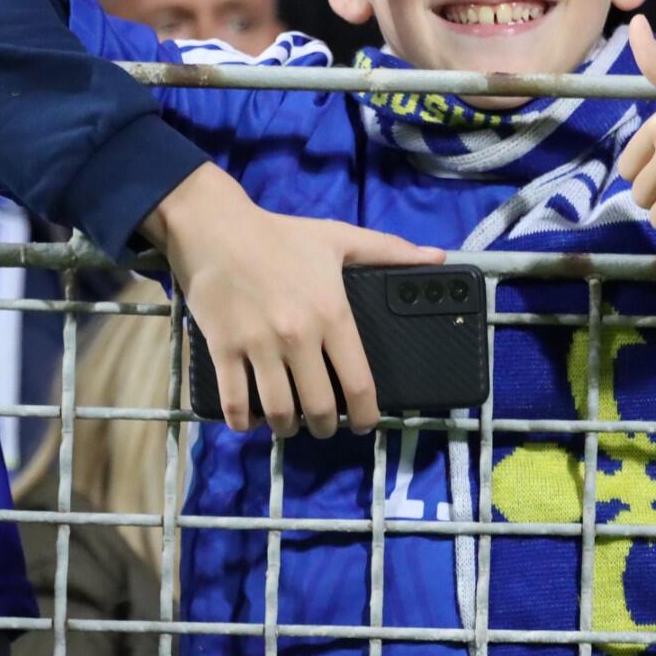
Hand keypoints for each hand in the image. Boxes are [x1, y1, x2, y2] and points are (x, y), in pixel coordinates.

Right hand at [141, 163, 443, 437]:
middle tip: (324, 425)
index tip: (364, 424)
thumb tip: (438, 258)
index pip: (358, 383)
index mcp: (331, 314)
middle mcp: (298, 337)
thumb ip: (390, 251)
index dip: (365, 415)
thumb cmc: (282, 236)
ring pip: (278, 412)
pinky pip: (234, 404)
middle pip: (318, 408)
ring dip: (287, 428)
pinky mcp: (222, 350)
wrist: (217, 228)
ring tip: (290, 424)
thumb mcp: (340, 238)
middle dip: (325, 426)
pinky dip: (243, 423)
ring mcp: (258, 347)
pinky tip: (251, 421)